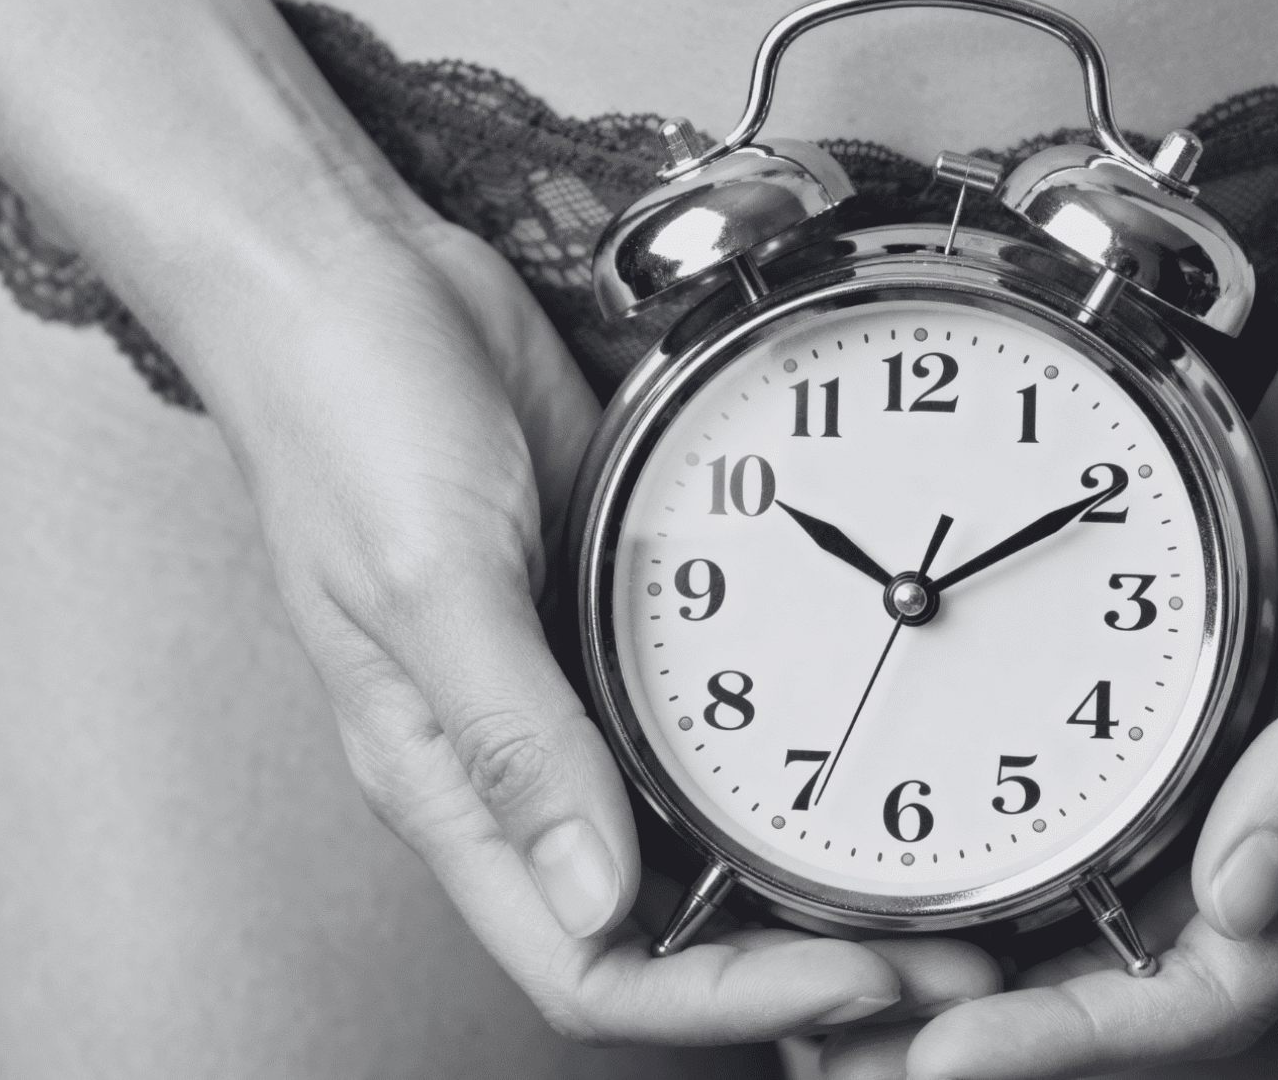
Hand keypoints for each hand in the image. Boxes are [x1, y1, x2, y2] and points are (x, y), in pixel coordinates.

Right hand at [178, 213, 998, 1043]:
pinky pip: (708, 726)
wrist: (360, 277)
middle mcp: (517, 765)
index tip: (848, 979)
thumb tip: (591, 902)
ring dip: (805, 879)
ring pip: (696, 840)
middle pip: (663, 927)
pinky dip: (787, 765)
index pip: (585, 962)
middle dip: (793, 963)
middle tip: (932, 954)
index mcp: (447, 785)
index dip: (719, 999)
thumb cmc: (345, 418)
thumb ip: (511, 741)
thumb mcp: (427, 577)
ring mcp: (575, 696)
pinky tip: (867, 758)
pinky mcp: (620, 624)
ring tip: (925, 885)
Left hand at [830, 224, 1277, 1076]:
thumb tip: (1245, 899)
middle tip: (863, 1031)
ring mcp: (1248, 720)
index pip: (1217, 979)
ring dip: (1002, 918)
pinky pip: (1105, 750)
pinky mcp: (1206, 645)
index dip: (1082, 1037)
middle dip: (1011, 1009)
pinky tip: (942, 790)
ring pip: (1111, 865)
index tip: (948, 1058)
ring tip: (872, 946)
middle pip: (1140, 953)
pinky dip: (1026, 791)